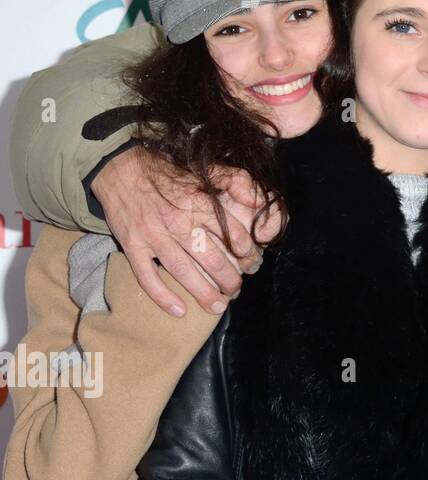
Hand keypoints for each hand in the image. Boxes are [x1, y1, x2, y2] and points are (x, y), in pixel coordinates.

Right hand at [91, 148, 284, 315]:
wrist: (119, 168)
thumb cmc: (165, 172)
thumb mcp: (202, 169)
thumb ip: (233, 181)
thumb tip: (257, 201)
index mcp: (199, 203)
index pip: (232, 233)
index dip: (246, 252)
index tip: (251, 262)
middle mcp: (179, 221)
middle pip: (210, 259)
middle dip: (228, 280)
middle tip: (236, 290)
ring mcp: (154, 236)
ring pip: (183, 272)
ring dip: (203, 293)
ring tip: (218, 307)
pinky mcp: (133, 246)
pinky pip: (147, 277)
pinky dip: (162, 297)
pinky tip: (179, 310)